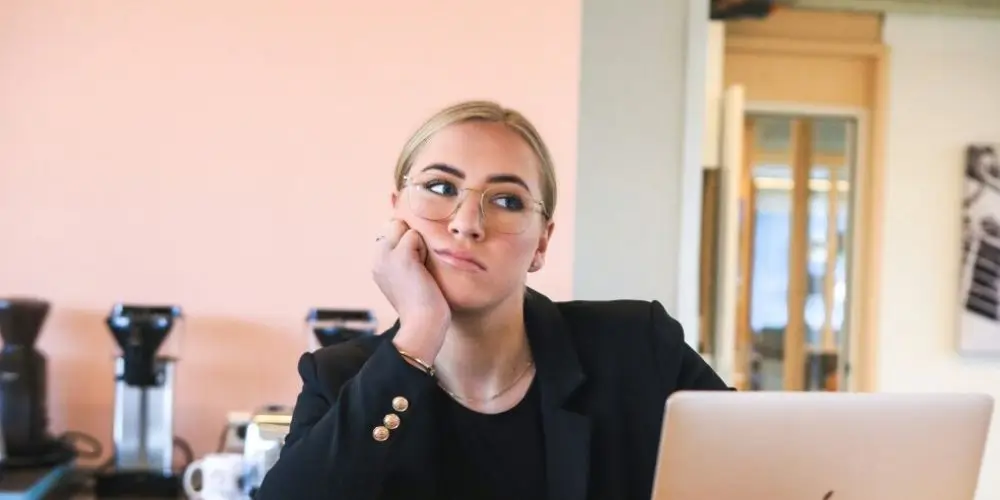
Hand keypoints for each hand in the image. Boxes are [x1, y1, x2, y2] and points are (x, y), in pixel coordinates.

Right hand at [372, 219, 449, 362]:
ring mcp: (385, 255)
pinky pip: (414, 235)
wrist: (423, 325)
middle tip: (418, 268)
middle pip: (395, 224)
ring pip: (404, 227)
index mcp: (377, 262)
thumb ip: (405, 255)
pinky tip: (422, 270)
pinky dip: (423, 249)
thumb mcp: (408, 276)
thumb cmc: (423, 304)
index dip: (407, 241)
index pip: (390, 229)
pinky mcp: (400, 256)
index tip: (413, 268)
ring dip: (418, 244)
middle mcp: (376, 257)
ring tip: (420, 270)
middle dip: (411, 238)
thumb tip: (413, 233)